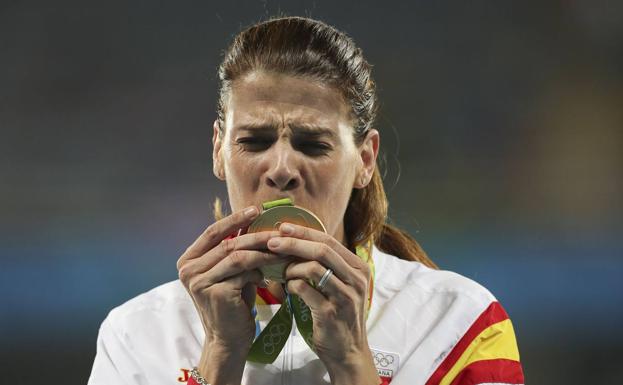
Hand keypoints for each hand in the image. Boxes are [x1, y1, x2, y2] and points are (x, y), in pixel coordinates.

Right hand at [176, 206, 286, 383]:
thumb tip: (254, 220)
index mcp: (188, 260)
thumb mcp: (230, 272)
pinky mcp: (215, 292)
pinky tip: (273, 272)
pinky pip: (244, 272)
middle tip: (279, 229)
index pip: (212, 232)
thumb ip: (233, 250)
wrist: (228, 340)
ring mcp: (199, 281)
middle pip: (227, 242)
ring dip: (264, 250)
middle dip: (256, 234)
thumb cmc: (233, 303)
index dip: (234, 219)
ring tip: (283, 248)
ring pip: (237, 255)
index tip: (255, 209)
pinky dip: (261, 269)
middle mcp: (188, 270)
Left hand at [267, 223, 380, 384]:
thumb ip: (326, 266)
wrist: (348, 353)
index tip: (282, 227)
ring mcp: (346, 296)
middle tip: (271, 242)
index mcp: (358, 268)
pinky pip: (305, 290)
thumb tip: (295, 242)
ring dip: (291, 267)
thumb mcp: (339, 287)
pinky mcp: (332, 313)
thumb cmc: (338, 317)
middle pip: (322, 249)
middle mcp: (356, 279)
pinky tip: (287, 289)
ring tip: (281, 272)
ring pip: (314, 267)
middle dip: (293, 243)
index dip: (304, 232)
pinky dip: (292, 285)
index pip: (329, 240)